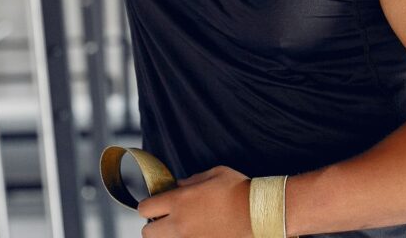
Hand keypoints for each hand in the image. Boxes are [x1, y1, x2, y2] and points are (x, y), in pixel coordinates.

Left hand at [137, 165, 253, 237]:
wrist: (260, 213)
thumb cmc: (239, 190)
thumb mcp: (214, 174)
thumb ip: (191, 180)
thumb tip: (179, 186)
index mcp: (179, 201)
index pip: (145, 208)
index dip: (149, 206)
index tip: (157, 204)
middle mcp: (180, 223)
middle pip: (147, 232)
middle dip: (153, 225)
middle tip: (166, 220)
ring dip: (167, 236)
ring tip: (182, 228)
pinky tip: (196, 234)